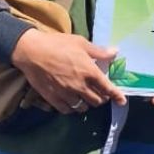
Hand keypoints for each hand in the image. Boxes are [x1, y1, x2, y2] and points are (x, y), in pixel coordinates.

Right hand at [11, 28, 125, 112]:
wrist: (31, 51)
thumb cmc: (57, 44)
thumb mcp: (81, 43)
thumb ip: (99, 51)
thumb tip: (116, 52)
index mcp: (89, 72)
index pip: (107, 88)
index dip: (117, 96)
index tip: (122, 101)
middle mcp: (80, 86)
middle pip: (97, 101)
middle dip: (101, 98)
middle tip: (99, 93)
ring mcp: (66, 94)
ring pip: (83, 107)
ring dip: (87, 104)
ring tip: (85, 98)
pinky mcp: (53, 98)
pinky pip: (67, 110)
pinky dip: (72, 108)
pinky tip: (72, 102)